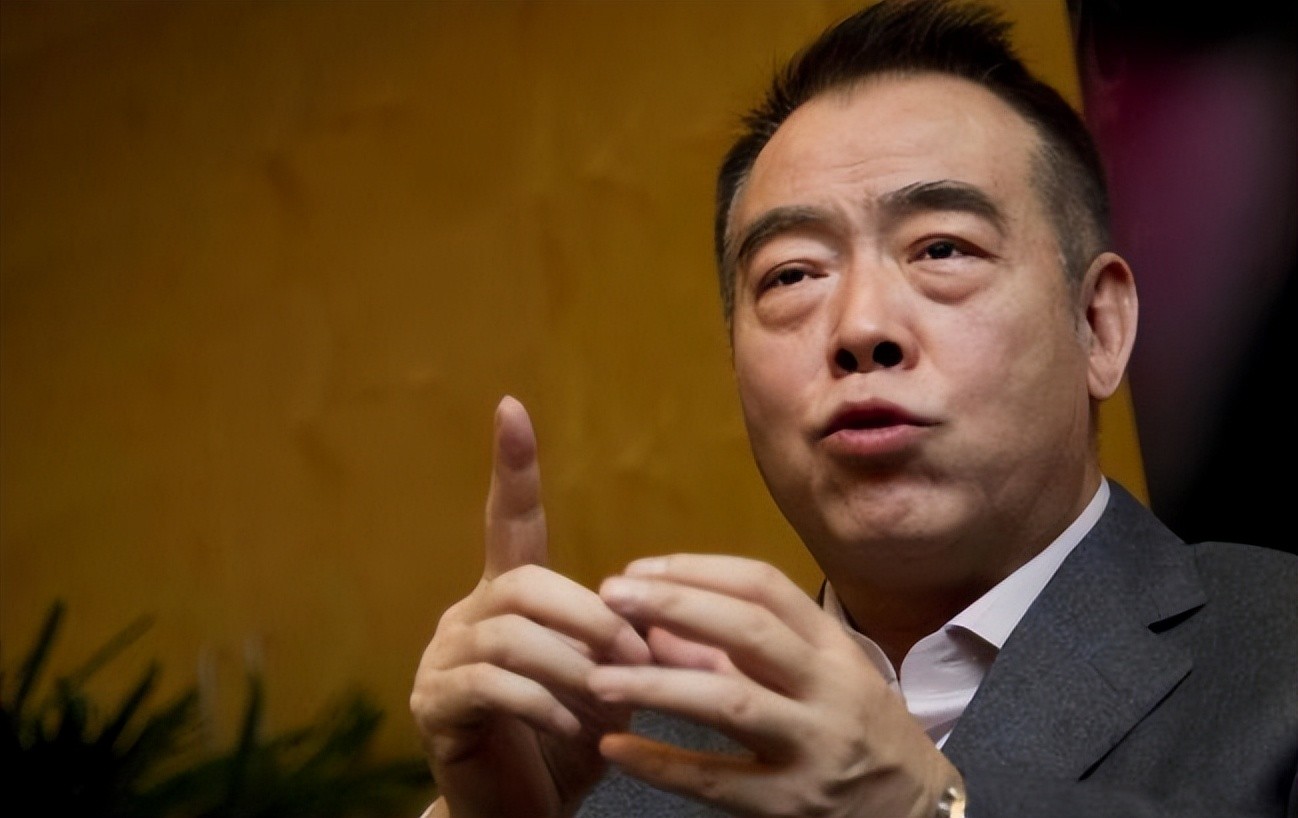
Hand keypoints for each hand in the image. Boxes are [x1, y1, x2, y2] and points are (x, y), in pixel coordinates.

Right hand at [409, 396, 650, 817]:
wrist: (524, 812)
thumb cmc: (570, 742)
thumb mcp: (611, 686)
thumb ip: (632, 645)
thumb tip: (674, 620)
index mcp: (509, 598)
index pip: (509, 520)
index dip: (513, 467)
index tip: (511, 407)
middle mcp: (467, 616)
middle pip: (525, 584)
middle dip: (591, 618)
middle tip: (638, 660)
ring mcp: (442, 660)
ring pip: (511, 636)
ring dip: (575, 668)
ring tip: (610, 702)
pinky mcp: (434, 707)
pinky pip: (493, 686)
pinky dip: (547, 706)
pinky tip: (578, 731)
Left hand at [589, 554, 962, 817]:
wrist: (921, 814)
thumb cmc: (858, 732)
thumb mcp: (819, 678)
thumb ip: (742, 652)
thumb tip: (657, 625)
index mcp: (834, 648)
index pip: (765, 586)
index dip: (697, 571)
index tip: (638, 569)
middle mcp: (830, 690)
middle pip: (749, 631)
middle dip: (676, 605)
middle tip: (611, 596)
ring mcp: (814, 748)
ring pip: (731, 703)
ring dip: (658, 685)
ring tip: (597, 678)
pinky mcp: (792, 807)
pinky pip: (717, 781)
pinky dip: (662, 764)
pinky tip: (616, 747)